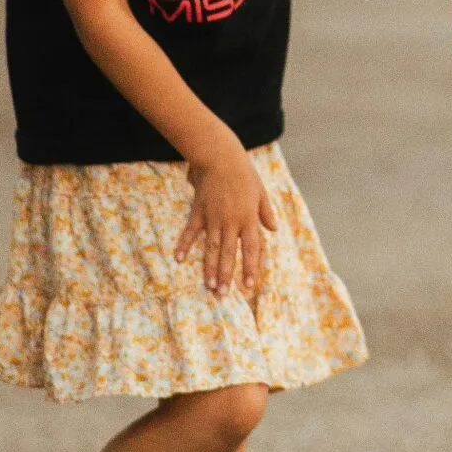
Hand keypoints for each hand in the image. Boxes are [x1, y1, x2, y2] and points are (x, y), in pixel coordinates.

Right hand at [175, 139, 277, 294]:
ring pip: (211, 248)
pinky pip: (191, 231)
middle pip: (228, 254)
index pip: (250, 249)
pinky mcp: (199, 211)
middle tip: (223, 295)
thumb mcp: (260, 192)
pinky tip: (178, 258)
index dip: (249, 268)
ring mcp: (213, 218)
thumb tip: (273, 229)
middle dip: (226, 276)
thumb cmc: (244, 173)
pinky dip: (184, 244)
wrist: (220, 156)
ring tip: (209, 286)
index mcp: (248, 219)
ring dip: (209, 268)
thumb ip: (265, 212)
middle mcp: (231, 222)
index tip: (248, 286)